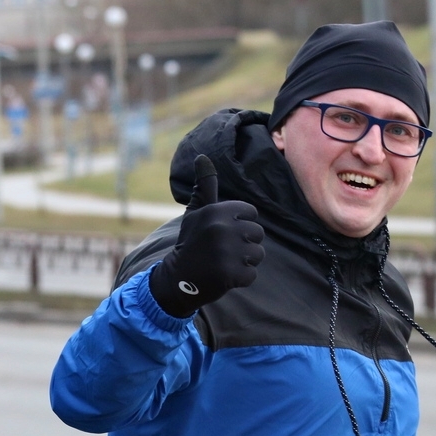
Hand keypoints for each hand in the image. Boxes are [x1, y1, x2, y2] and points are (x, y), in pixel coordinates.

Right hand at [148, 154, 265, 317]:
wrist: (176, 279)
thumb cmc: (191, 243)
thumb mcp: (196, 213)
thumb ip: (205, 186)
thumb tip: (202, 156)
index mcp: (216, 211)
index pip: (251, 214)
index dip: (239, 225)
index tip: (221, 234)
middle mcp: (222, 229)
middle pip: (257, 233)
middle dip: (244, 244)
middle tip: (222, 251)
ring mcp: (227, 252)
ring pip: (258, 254)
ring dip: (244, 262)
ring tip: (224, 263)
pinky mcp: (231, 274)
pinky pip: (252, 275)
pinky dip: (240, 279)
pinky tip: (223, 277)